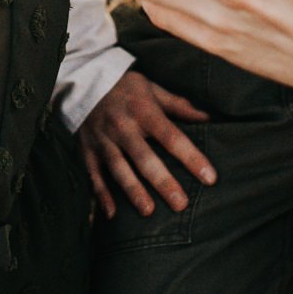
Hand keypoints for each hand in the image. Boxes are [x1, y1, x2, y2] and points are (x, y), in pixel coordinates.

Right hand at [77, 69, 214, 217]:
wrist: (83, 79)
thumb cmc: (125, 87)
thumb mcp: (152, 89)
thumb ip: (179, 106)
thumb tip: (208, 118)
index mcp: (143, 111)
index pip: (171, 136)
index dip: (190, 157)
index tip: (209, 177)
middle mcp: (122, 126)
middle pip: (144, 157)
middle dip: (162, 181)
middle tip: (180, 204)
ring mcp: (103, 139)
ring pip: (119, 168)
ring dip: (133, 190)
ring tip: (148, 211)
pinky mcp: (87, 149)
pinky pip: (93, 174)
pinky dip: (101, 194)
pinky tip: (111, 214)